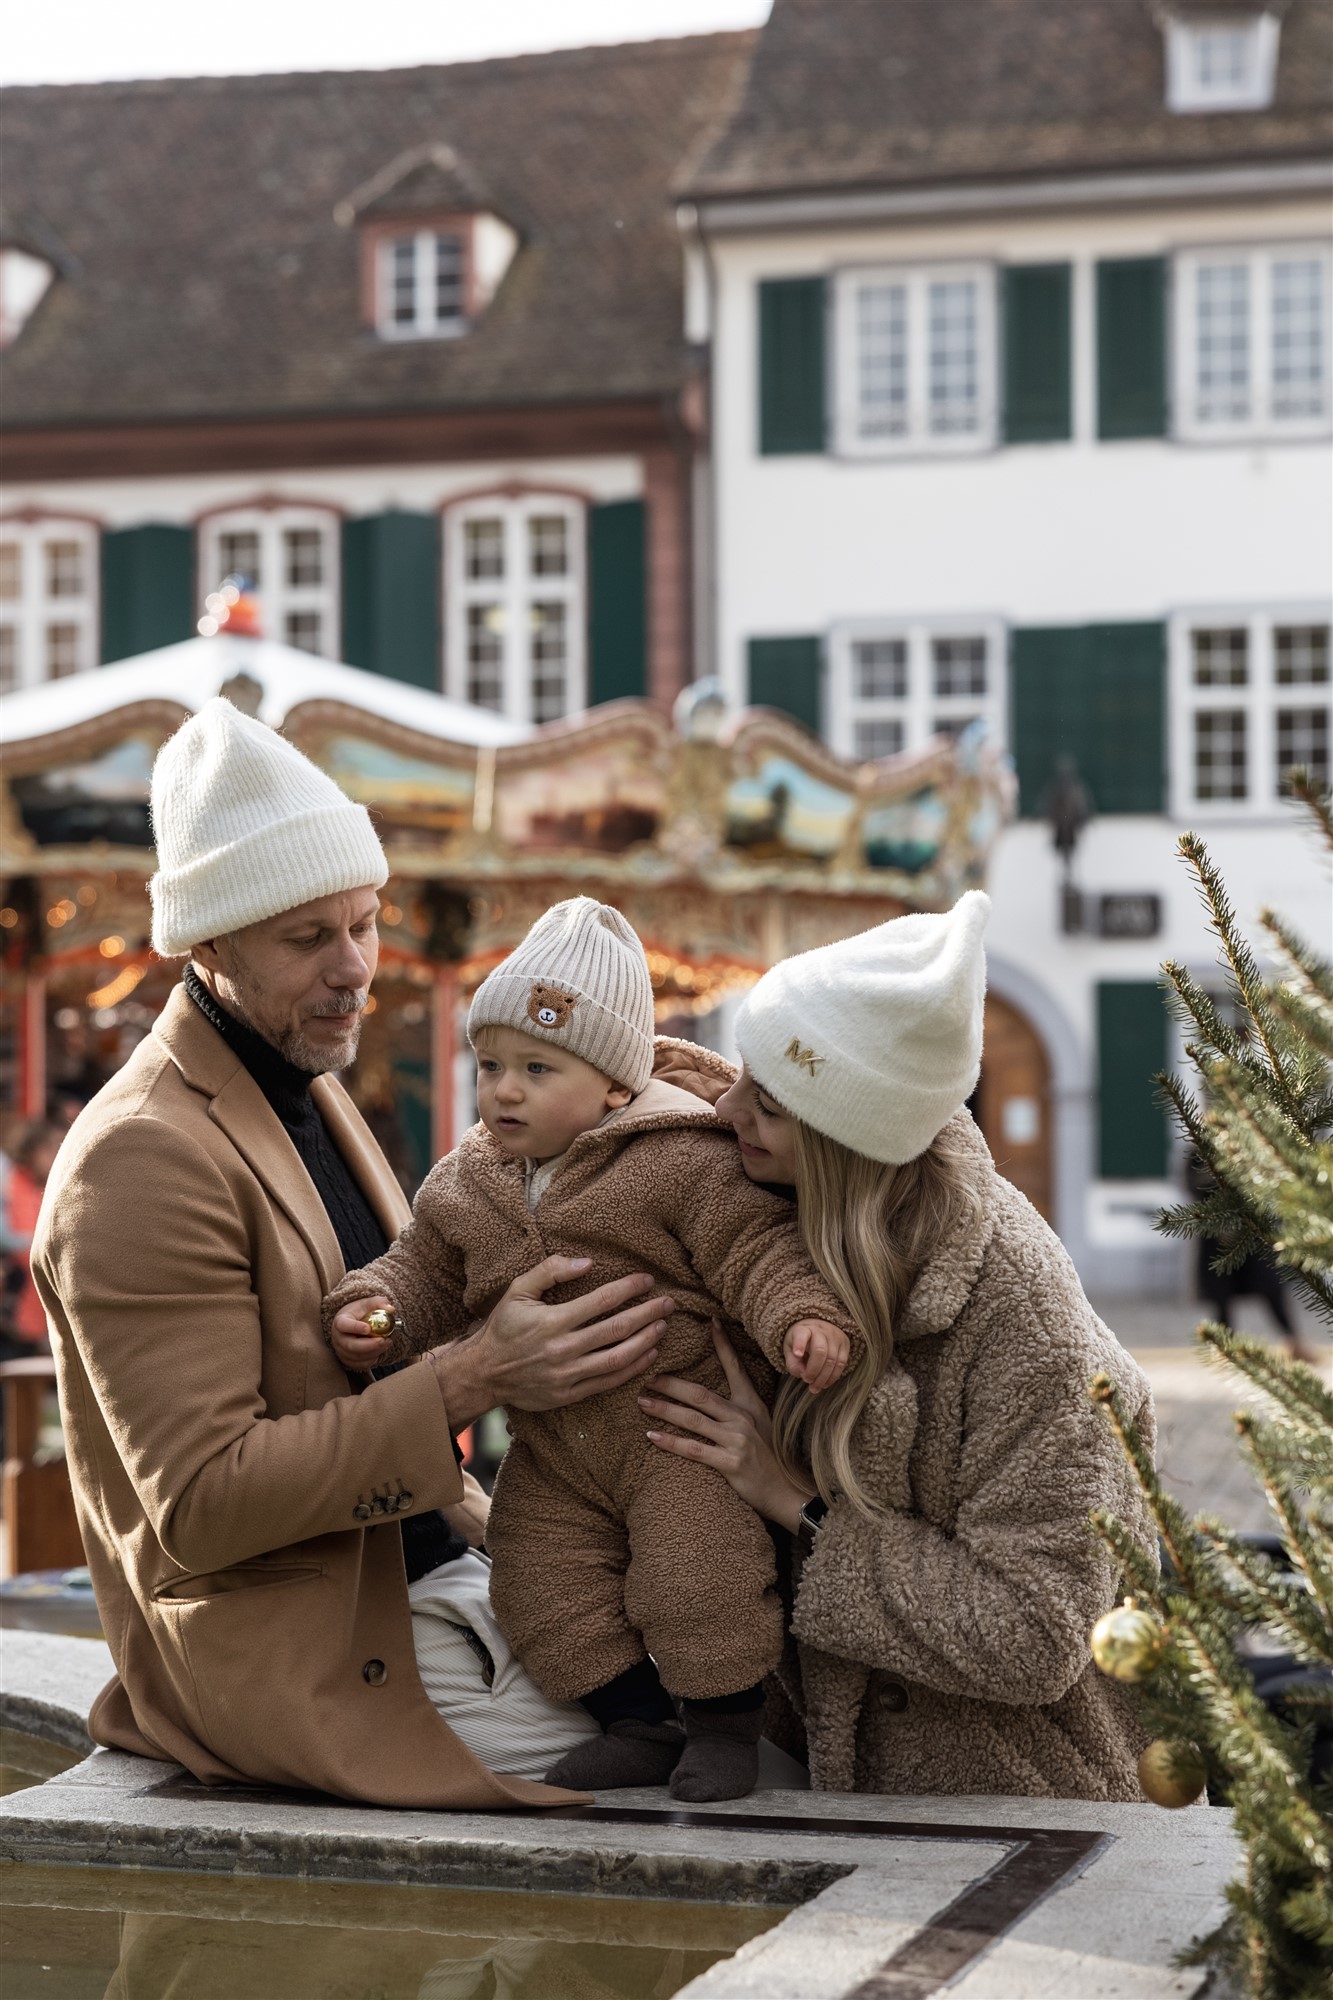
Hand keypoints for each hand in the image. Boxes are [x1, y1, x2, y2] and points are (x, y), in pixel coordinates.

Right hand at [330, 1295, 395, 1372]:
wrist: (354, 1324)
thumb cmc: (361, 1313)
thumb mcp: (368, 1304)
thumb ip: (379, 1303)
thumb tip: (391, 1309)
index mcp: (340, 1321)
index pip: (343, 1325)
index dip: (355, 1328)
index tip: (368, 1328)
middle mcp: (338, 1338)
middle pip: (350, 1345)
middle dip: (369, 1345)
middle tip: (383, 1340)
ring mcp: (341, 1351)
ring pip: (356, 1357)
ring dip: (374, 1352)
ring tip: (386, 1343)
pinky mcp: (347, 1360)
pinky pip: (359, 1365)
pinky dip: (371, 1360)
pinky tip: (380, 1351)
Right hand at [429, 1255, 673, 1429]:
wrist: (483, 1373)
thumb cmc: (503, 1328)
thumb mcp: (518, 1290)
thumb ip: (550, 1271)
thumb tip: (586, 1262)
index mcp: (552, 1321)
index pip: (602, 1301)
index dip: (629, 1289)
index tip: (647, 1280)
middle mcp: (562, 1349)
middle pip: (617, 1329)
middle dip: (648, 1313)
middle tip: (668, 1303)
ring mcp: (567, 1375)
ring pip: (618, 1358)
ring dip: (646, 1341)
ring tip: (662, 1326)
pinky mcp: (569, 1395)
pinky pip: (609, 1382)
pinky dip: (633, 1368)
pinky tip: (648, 1354)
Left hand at [638, 1323, 814, 1530]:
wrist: (787, 1491)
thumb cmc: (770, 1457)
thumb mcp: (761, 1423)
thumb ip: (740, 1407)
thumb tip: (714, 1394)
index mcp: (750, 1404)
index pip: (735, 1368)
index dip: (723, 1344)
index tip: (710, 1322)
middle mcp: (743, 1417)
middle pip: (700, 1394)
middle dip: (671, 1384)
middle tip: (646, 1375)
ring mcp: (737, 1440)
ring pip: (693, 1419)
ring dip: (664, 1409)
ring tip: (642, 1402)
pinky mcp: (731, 1463)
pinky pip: (694, 1449)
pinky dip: (671, 1442)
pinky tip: (652, 1436)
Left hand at [784, 1318, 849, 1394]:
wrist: (819, 1329)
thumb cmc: (802, 1342)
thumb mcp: (790, 1349)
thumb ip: (792, 1363)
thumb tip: (802, 1374)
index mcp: (804, 1329)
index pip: (802, 1334)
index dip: (799, 1344)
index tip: (796, 1354)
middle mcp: (821, 1330)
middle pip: (820, 1351)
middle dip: (813, 1370)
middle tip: (807, 1380)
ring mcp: (835, 1337)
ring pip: (832, 1360)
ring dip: (823, 1378)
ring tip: (814, 1387)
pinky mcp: (844, 1345)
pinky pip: (841, 1364)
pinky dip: (832, 1377)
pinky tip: (824, 1384)